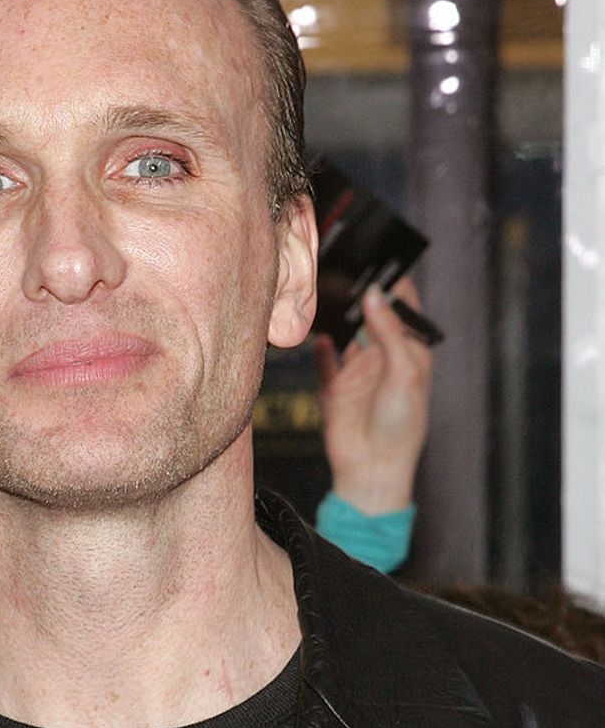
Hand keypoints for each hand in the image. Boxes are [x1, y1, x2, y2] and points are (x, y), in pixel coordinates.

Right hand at [312, 278, 432, 513]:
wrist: (372, 468)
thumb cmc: (402, 426)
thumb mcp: (404, 373)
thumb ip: (388, 332)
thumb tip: (374, 295)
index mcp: (411, 353)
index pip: (404, 310)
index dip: (396, 286)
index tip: (383, 259)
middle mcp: (383, 358)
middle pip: (372, 316)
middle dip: (362, 294)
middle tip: (347, 267)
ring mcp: (357, 371)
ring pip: (346, 333)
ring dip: (339, 316)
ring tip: (328, 291)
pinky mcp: (334, 387)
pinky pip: (324, 359)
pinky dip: (320, 346)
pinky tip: (318, 335)